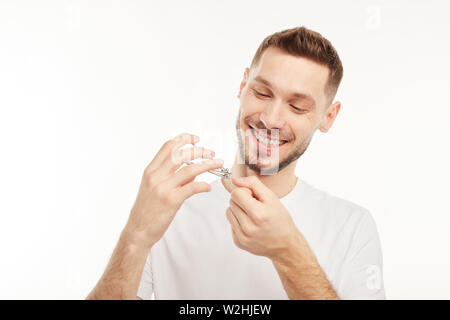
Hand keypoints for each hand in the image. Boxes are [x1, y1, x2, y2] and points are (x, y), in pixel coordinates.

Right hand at [125, 132, 223, 247]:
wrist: (138, 230)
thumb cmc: (146, 210)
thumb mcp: (152, 187)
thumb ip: (169, 176)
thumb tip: (191, 169)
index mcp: (151, 170)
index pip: (168, 147)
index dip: (183, 139)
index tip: (196, 138)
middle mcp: (156, 176)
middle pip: (181, 154)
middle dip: (199, 150)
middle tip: (211, 152)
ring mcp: (163, 188)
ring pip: (190, 169)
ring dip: (207, 164)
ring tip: (217, 163)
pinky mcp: (171, 200)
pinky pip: (192, 187)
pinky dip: (203, 185)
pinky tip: (208, 187)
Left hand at [225, 176, 303, 259]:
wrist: (285, 244)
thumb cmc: (280, 221)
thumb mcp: (272, 198)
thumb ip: (253, 184)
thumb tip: (235, 180)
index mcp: (258, 214)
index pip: (236, 193)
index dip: (245, 191)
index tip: (254, 197)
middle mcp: (249, 227)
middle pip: (231, 202)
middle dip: (242, 201)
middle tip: (256, 207)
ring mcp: (242, 237)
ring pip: (229, 212)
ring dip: (238, 211)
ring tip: (252, 215)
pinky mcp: (238, 242)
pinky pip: (231, 224)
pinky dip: (239, 222)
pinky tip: (250, 224)